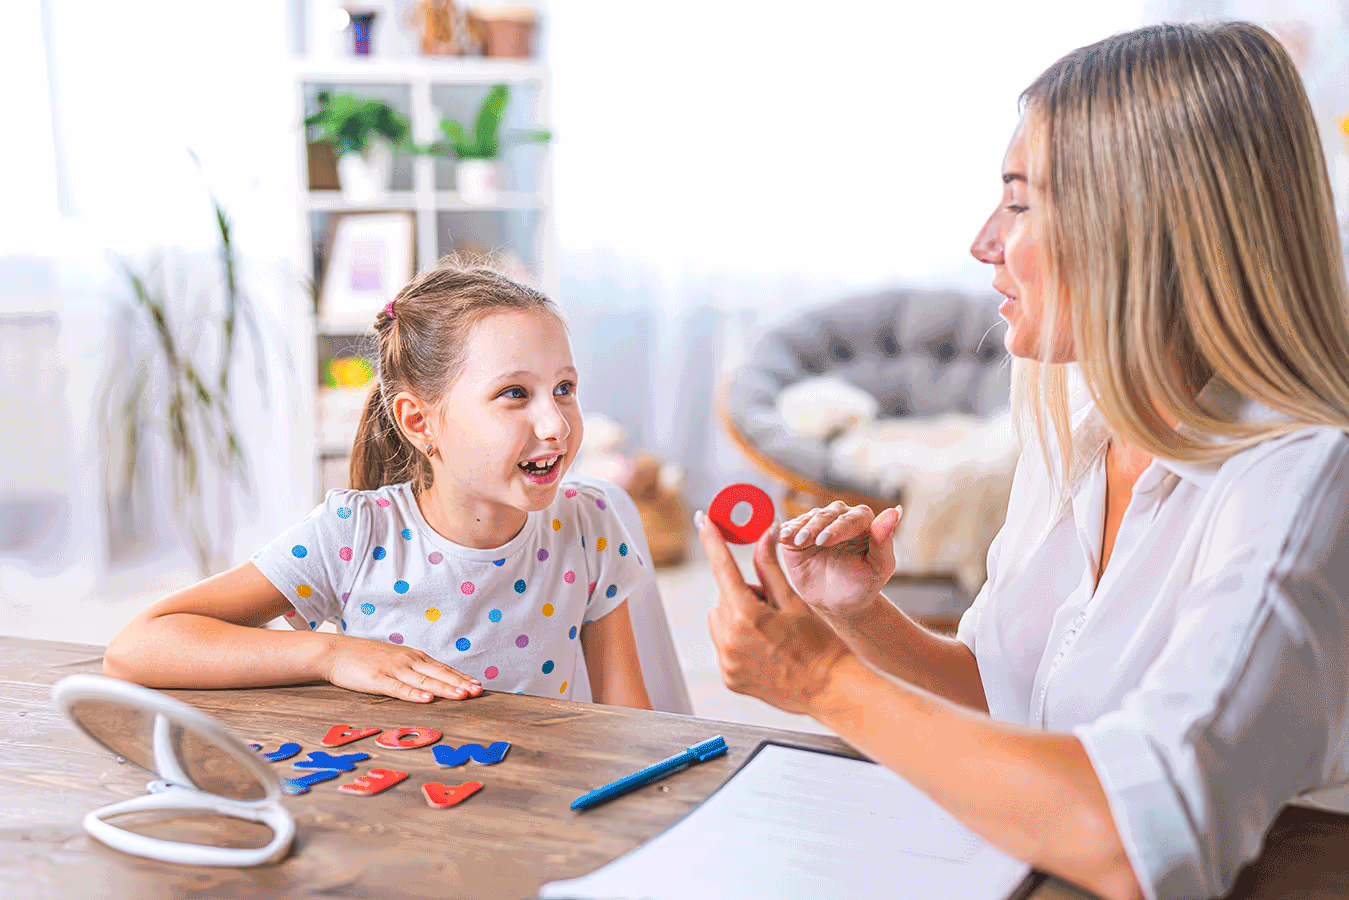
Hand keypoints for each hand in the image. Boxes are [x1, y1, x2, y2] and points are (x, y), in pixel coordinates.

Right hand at [317, 634, 482, 702]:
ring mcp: (393, 669)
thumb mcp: (394, 660)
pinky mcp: (377, 679)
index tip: (478, 685)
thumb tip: (432, 681)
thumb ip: (412, 669)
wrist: (335, 651)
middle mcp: (407, 661)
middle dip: (460, 683)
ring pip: (424, 680)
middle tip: (479, 692)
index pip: (442, 668)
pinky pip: (399, 688)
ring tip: (462, 696)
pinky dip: (414, 694)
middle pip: (439, 673)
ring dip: (445, 688)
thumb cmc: (365, 658)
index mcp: (413, 657)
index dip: (461, 677)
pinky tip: (427, 698)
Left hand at [697, 510, 853, 716]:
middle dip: (744, 594)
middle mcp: (730, 639)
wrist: (830, 689)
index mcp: (747, 615)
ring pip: (721, 621)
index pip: (722, 567)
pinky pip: (725, 646)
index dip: (711, 540)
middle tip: (774, 608)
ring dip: (738, 617)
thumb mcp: (794, 600)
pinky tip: (767, 650)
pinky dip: (739, 641)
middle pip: (724, 597)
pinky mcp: (729, 677)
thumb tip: (765, 533)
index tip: (701, 520)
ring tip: (771, 633)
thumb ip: (770, 567)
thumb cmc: (819, 643)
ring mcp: (728, 661)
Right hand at [777, 502, 901, 617]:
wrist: (838, 602)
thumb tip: (895, 510)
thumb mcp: (879, 567)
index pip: (852, 518)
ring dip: (802, 527)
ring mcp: (818, 524)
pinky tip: (784, 536)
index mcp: (864, 522)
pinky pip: (792, 527)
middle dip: (818, 526)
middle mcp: (840, 517)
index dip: (839, 527)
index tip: (825, 540)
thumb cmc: (863, 584)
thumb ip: (885, 540)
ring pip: (810, 518)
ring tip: (798, 540)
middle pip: (828, 514)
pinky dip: (788, 530)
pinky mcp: (799, 533)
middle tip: (811, 540)